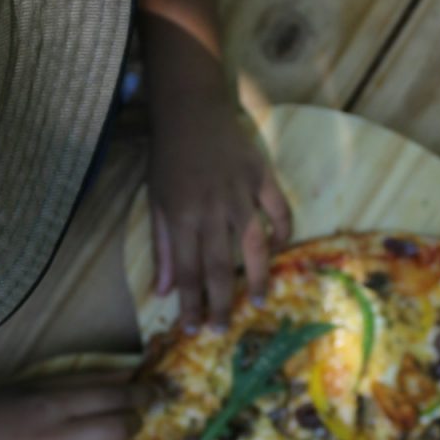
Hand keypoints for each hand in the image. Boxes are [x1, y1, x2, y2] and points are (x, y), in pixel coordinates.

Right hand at [0, 376, 152, 439]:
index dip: (142, 393)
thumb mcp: (36, 384)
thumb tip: (128, 373)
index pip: (112, 394)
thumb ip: (82, 381)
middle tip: (130, 423)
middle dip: (134, 423)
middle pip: (118, 429)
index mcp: (52, 401)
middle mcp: (53, 433)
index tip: (153, 393)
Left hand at [147, 72, 291, 330]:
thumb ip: (162, 247)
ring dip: (255, 277)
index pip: (187, 272)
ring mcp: (241, 193)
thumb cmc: (168, 157)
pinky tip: (281, 250)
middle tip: (224, 329)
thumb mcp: (156, 200)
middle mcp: (212, 210)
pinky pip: (279, 211)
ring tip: (257, 301)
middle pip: (219, 267)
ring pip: (253, 246)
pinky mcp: (262, 176)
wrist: (191, 109)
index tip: (194, 330)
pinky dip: (283, 232)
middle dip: (220, 303)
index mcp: (182, 217)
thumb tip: (163, 291)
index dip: (191, 304)